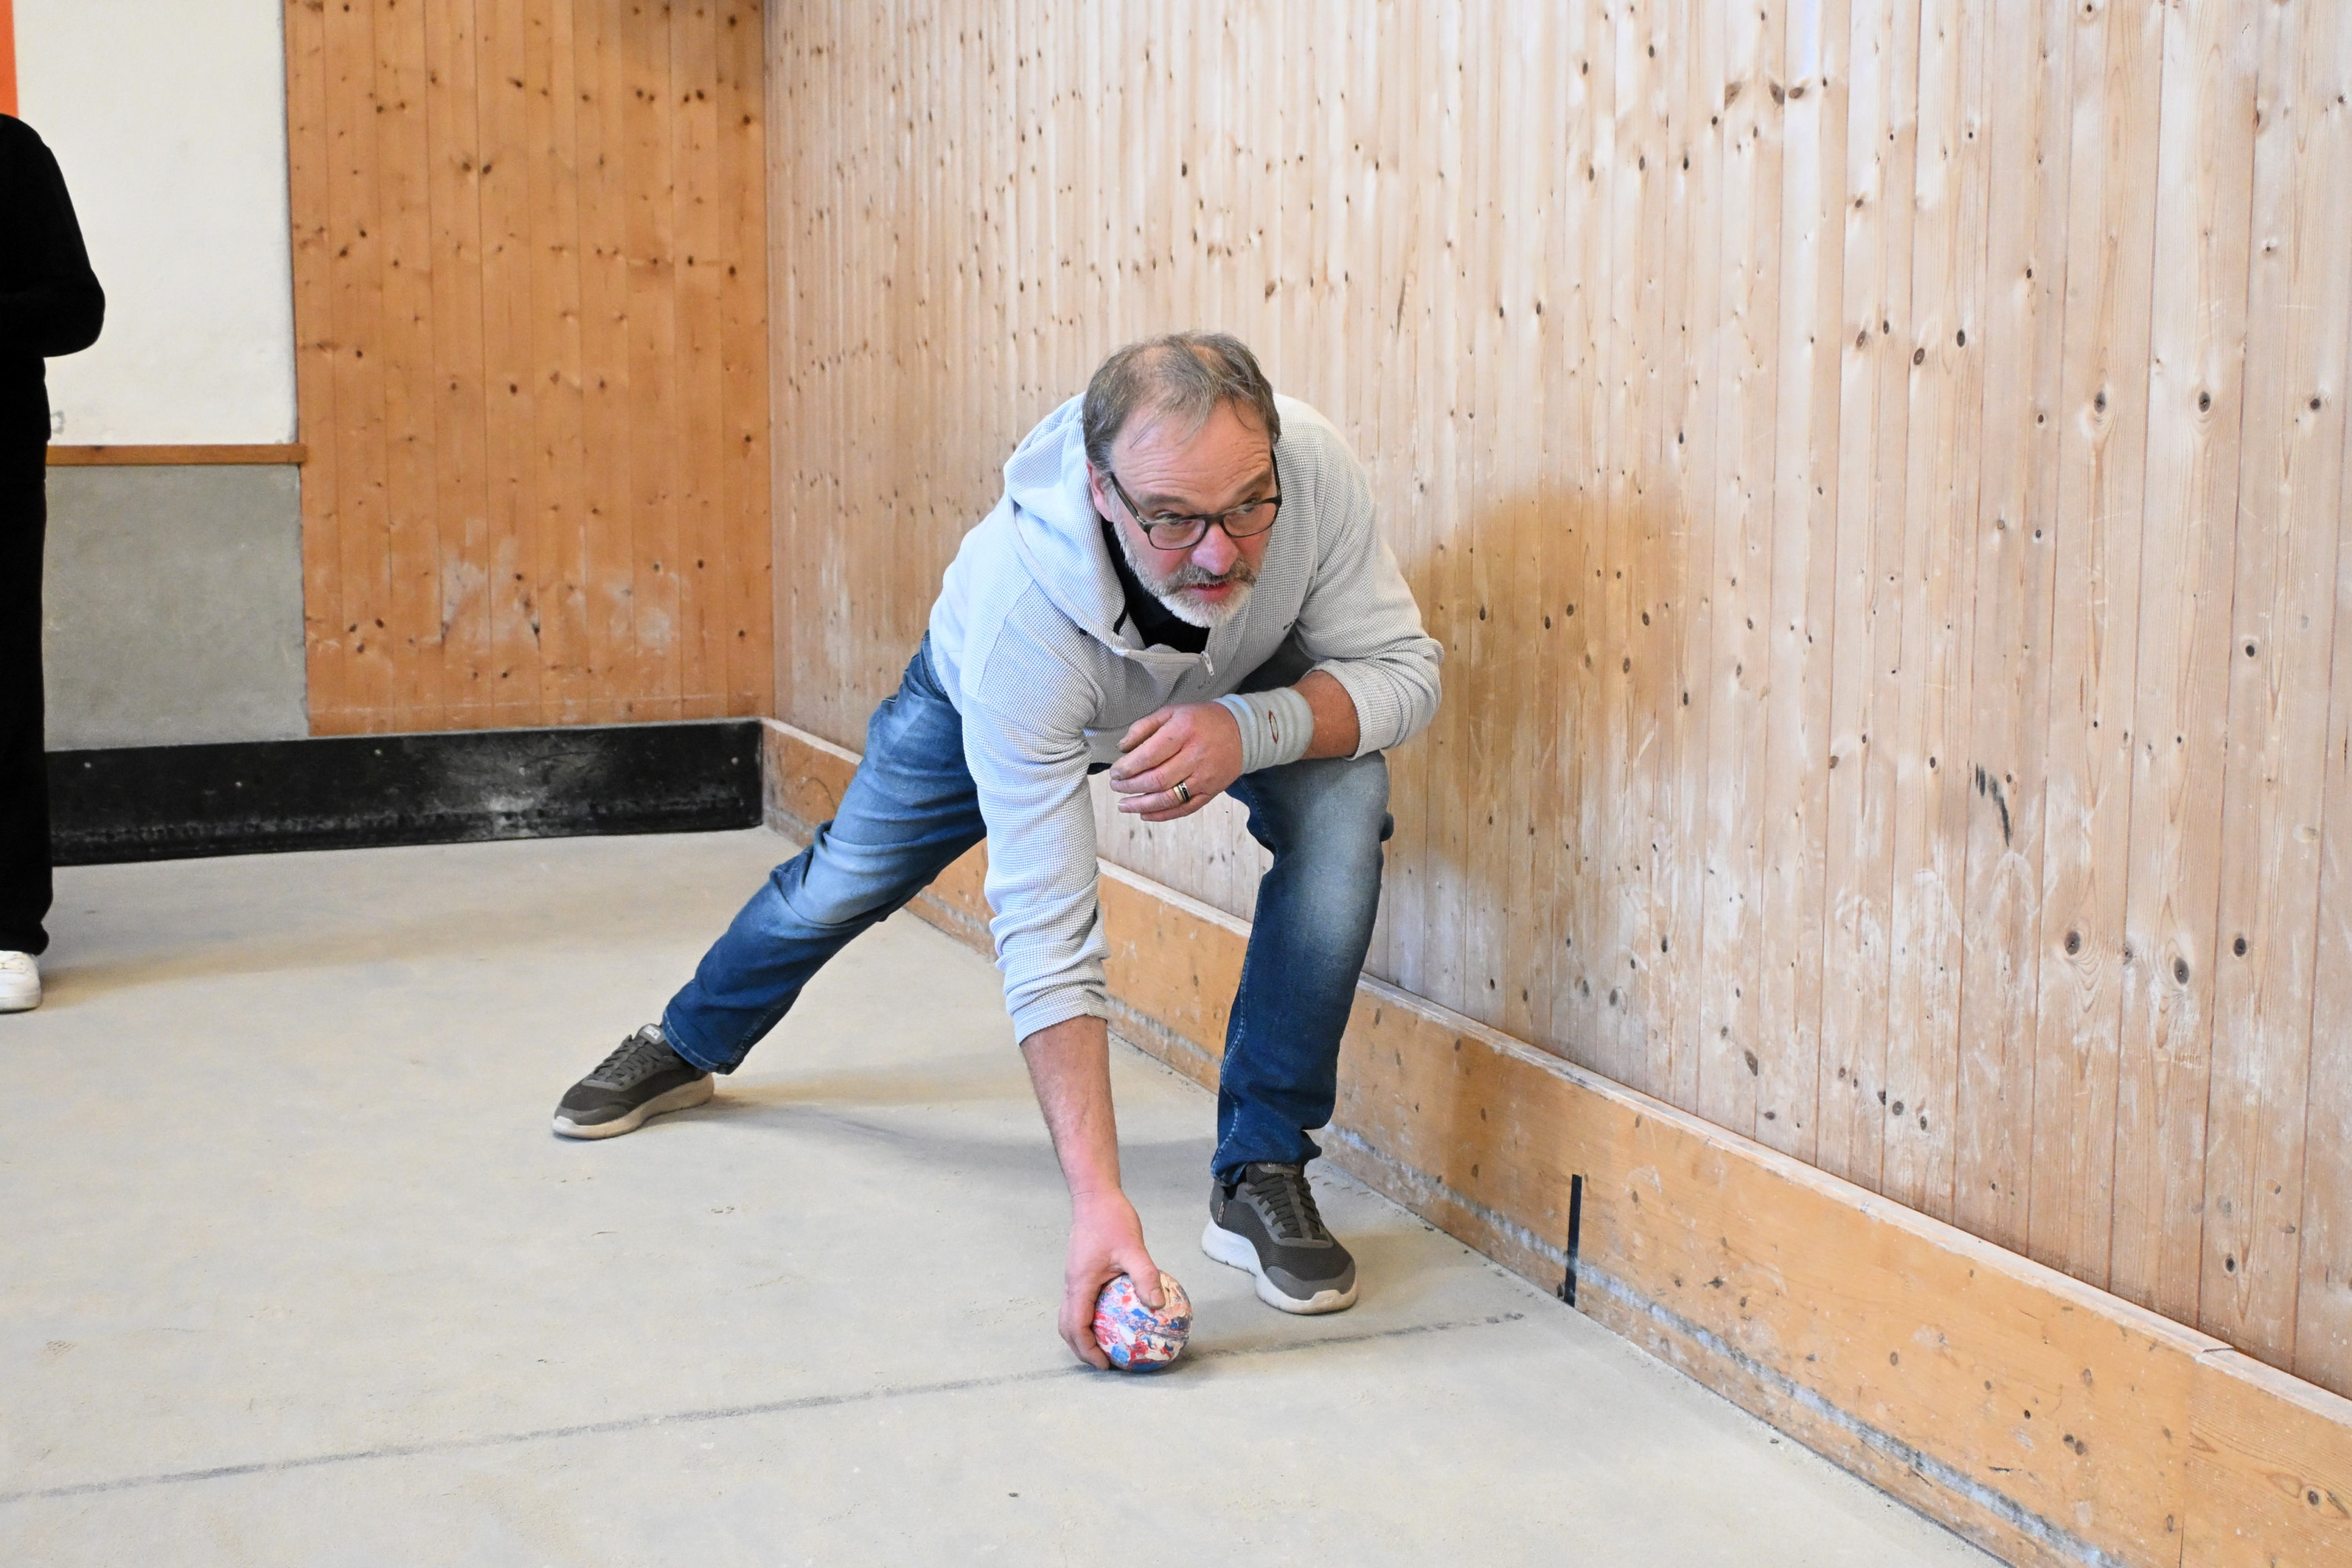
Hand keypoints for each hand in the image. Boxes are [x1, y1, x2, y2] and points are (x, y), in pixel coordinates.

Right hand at [1060, 1189, 1163, 1368]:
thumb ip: (1145, 1276)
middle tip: (1107, 1362)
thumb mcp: (1134, 1248)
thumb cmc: (1112, 1219)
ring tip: (1109, 1344)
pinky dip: (1091, 1317)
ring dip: (1084, 1334)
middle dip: (1083, 1349)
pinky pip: (1081, 1301)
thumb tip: (1159, 1305)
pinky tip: (1116, 1314)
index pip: (1076, 1327)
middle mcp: (1071, 1284)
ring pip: (1071, 1314)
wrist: (1094, 1196)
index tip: (1106, 1366)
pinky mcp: (1081, 1270)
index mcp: (1080, 1284)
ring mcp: (1074, 1277)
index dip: (1088, 1351)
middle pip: (1068, 1326)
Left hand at [1107, 701, 1242, 820]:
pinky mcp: (1211, 792)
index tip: (1115, 771)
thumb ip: (1145, 726)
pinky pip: (1184, 808)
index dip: (1128, 767)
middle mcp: (1195, 756)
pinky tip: (1144, 814)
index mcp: (1183, 731)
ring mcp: (1204, 777)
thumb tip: (1122, 748)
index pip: (1150, 755)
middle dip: (1131, 786)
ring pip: (1169, 798)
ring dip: (1142, 805)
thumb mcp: (1172, 712)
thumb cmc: (1201, 720)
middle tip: (1116, 786)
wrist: (1242, 732)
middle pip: (1157, 779)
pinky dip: (1162, 815)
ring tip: (1123, 805)